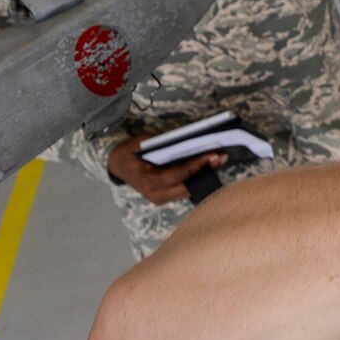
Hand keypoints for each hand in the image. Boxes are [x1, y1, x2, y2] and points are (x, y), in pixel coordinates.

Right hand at [108, 135, 223, 205]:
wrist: (117, 164)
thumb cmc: (130, 151)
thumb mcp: (144, 144)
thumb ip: (166, 146)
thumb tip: (193, 141)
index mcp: (149, 182)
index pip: (179, 174)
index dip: (197, 165)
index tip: (213, 155)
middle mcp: (157, 195)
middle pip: (189, 185)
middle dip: (207, 171)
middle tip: (223, 157)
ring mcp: (162, 199)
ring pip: (190, 189)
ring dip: (205, 175)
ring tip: (220, 161)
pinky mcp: (166, 197)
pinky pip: (186, 189)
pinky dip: (197, 178)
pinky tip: (208, 167)